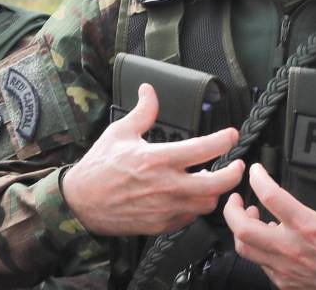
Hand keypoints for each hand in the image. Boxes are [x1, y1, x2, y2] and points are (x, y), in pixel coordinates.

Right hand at [61, 83, 243, 235]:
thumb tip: (149, 90)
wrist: (78, 204)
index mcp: (158, 159)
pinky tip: (191, 198)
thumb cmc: (98, 168)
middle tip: (237, 165)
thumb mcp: (119, 132)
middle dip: (234, 174)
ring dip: (214, 192)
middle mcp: (165, 185)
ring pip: (206, 204)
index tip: (232, 134)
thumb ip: (143, 112)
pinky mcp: (159, 225)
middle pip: (216, 184)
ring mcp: (164, 208)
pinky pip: (189, 219)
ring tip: (212, 181)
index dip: (225, 140)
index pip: (204, 148)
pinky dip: (195, 208)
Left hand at [223, 150, 315, 289]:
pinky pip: (260, 263)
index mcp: (309, 227)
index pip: (271, 197)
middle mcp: (292, 248)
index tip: (256, 170)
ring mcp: (285, 268)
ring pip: (246, 250)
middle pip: (244, 229)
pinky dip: (256, 248)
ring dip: (241, 230)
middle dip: (232, 210)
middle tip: (235, 198)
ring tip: (248, 217)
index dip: (258, 179)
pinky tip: (267, 239)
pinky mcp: (285, 281)